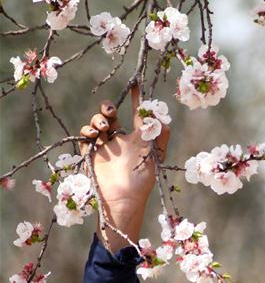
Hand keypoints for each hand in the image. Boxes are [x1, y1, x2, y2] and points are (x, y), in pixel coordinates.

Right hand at [78, 83, 170, 250]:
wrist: (123, 199)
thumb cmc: (143, 179)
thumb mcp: (156, 156)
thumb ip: (160, 135)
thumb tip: (161, 115)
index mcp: (136, 138)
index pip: (135, 114)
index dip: (136, 99)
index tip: (135, 83)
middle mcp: (120, 140)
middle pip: (110, 114)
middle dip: (107, 107)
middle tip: (110, 110)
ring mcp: (104, 146)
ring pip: (96, 122)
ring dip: (97, 119)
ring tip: (102, 128)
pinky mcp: (91, 154)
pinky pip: (85, 136)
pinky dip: (87, 131)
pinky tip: (94, 135)